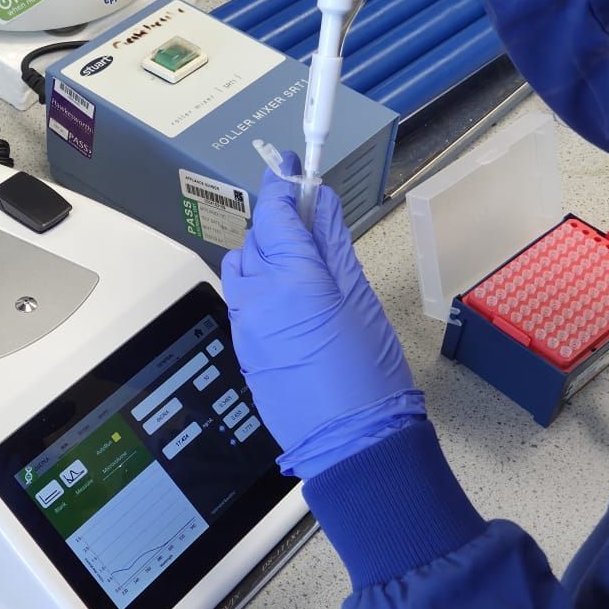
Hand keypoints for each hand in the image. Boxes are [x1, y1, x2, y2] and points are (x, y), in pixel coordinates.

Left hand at [221, 155, 424, 479]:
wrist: (352, 440)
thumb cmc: (368, 376)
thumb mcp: (360, 299)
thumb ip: (334, 247)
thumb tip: (323, 207)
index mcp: (291, 279)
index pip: (274, 214)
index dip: (280, 184)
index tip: (289, 167)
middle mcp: (257, 299)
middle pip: (254, 238)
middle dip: (277, 224)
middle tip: (309, 221)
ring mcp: (245, 327)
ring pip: (240, 270)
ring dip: (263, 257)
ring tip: (300, 266)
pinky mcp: (243, 351)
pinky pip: (242, 304)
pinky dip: (259, 290)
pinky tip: (291, 302)